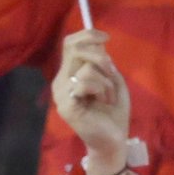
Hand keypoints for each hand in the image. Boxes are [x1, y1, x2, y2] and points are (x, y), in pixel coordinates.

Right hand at [51, 28, 130, 173]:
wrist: (113, 140)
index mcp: (69, 74)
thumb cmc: (113, 112)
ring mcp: (61, 94)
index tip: (107, 38)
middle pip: (75, 49)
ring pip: (85, 68)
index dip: (87, 35)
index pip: (70, 44)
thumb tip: (99, 45)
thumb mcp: (112, 80)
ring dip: (105, 81)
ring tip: (108, 97)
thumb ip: (103, 62)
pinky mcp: (67, 106)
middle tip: (112, 72)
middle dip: (100, 57)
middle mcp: (60, 82)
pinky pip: (85, 82)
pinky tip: (104, 102)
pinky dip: (101, 89)